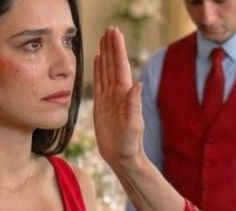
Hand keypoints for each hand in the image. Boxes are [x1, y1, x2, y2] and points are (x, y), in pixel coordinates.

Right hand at [93, 27, 144, 169]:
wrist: (122, 157)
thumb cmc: (130, 143)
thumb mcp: (133, 125)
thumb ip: (134, 105)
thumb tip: (137, 84)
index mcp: (125, 95)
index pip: (120, 66)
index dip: (117, 49)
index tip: (114, 33)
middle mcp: (118, 93)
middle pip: (113, 64)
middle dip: (111, 46)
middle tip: (109, 28)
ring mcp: (109, 98)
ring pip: (106, 70)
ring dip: (105, 54)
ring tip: (103, 39)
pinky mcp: (101, 106)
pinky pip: (99, 83)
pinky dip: (98, 70)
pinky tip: (98, 60)